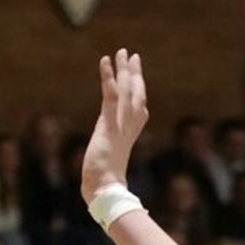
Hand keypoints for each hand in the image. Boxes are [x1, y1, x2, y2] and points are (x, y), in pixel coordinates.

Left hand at [82, 48, 148, 204]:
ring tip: (123, 52)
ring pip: (126, 91)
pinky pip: (110, 95)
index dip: (139, 97)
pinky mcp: (108, 124)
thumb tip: (117, 190)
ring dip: (125, 70)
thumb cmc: (107, 191)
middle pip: (136, 96)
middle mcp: (127, 129)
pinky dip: (108, 77)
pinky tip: (106, 60)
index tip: (139, 83)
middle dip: (135, 76)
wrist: (106, 192)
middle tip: (133, 56)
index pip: (138, 115)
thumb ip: (113, 173)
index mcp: (128, 140)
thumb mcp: (111, 178)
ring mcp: (119, 125)